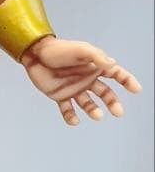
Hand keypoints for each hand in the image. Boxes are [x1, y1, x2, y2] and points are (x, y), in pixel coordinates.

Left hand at [21, 35, 141, 125]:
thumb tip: (113, 65)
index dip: (127, 81)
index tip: (136, 89)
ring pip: (89, 104)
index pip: (116, 74)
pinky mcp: (60, 96)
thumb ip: (96, 56)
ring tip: (97, 115)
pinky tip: (75, 121)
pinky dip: (71, 117)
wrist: (34, 54)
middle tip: (118, 112)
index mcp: (95, 66)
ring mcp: (74, 88)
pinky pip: (68, 110)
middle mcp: (87, 79)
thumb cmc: (59, 49)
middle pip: (106, 93)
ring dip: (94, 111)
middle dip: (113, 103)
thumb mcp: (80, 49)